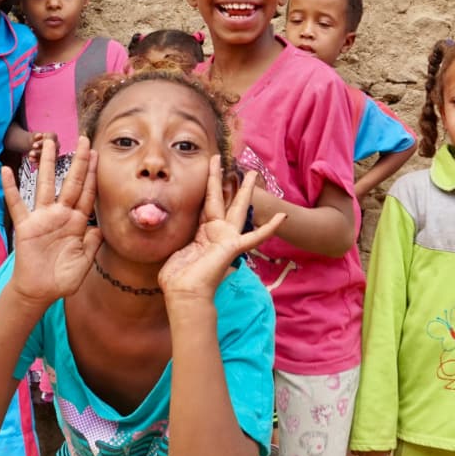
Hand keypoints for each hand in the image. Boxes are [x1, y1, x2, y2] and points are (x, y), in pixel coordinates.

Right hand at [3, 135, 100, 306]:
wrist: (39, 292)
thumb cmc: (62, 279)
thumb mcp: (83, 264)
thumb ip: (92, 245)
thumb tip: (100, 226)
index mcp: (77, 223)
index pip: (87, 195)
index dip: (93, 176)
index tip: (98, 155)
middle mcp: (60, 215)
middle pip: (71, 183)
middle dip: (79, 162)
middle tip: (85, 140)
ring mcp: (42, 218)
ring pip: (46, 185)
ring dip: (48, 164)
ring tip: (50, 143)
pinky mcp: (25, 226)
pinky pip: (17, 204)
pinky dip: (11, 188)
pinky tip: (7, 170)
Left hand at [159, 161, 284, 304]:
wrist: (185, 294)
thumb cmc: (177, 278)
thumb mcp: (175, 251)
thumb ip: (180, 238)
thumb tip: (172, 231)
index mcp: (203, 234)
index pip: (207, 204)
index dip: (209, 186)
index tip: (209, 169)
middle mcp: (216, 233)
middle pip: (221, 199)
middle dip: (223, 179)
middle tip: (227, 161)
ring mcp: (226, 238)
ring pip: (237, 207)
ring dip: (245, 190)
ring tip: (253, 173)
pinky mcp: (233, 246)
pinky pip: (255, 236)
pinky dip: (269, 228)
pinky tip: (282, 216)